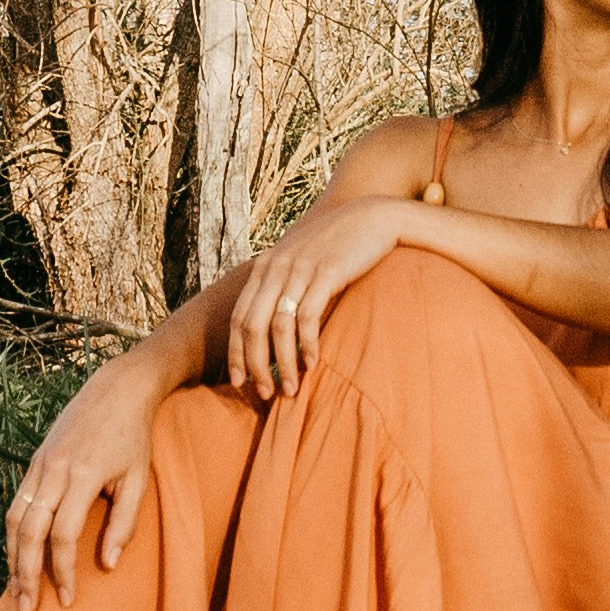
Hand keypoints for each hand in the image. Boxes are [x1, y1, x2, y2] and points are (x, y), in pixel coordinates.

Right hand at [5, 360, 162, 610]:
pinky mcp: (35, 461)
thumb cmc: (134, 438)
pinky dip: (13, 534)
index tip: (68, 598)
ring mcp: (40, 464)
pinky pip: (16, 503)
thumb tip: (107, 566)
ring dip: (12, 557)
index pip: (63, 534)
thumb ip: (124, 524)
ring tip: (16, 590)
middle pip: (28, 530)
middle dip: (25, 573)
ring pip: (14, 518)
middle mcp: (54, 470)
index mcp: (82, 475)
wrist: (116, 389)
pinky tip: (18, 556)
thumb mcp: (139, 480)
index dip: (63, 570)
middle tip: (26, 608)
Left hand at [223, 196, 416, 395]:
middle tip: (265, 394)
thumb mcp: (300, 261)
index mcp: (264, 267)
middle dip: (255, 366)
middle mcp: (275, 267)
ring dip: (282, 363)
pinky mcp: (326, 272)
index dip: (236, 354)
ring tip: (292, 388)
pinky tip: (313, 364)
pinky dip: (308, 345)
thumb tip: (274, 328)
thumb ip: (283, 286)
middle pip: (251, 326)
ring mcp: (299, 269)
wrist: (373, 217)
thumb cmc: (337, 246)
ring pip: (278, 326)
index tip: (239, 382)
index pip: (238, 318)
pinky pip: (308, 317)